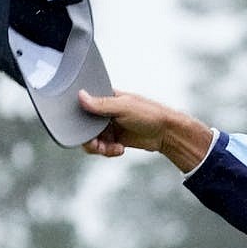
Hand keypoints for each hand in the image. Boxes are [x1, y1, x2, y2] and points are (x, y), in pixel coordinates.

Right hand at [79, 90, 213, 171]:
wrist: (166, 133)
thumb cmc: (150, 114)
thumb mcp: (124, 107)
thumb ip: (102, 104)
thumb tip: (80, 96)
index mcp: (105, 98)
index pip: (82, 106)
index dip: (79, 118)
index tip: (85, 129)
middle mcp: (104, 112)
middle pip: (84, 126)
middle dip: (90, 139)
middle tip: (98, 145)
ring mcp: (108, 126)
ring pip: (92, 140)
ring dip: (100, 147)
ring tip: (114, 149)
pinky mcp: (114, 139)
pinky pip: (103, 148)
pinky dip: (108, 151)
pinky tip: (119, 149)